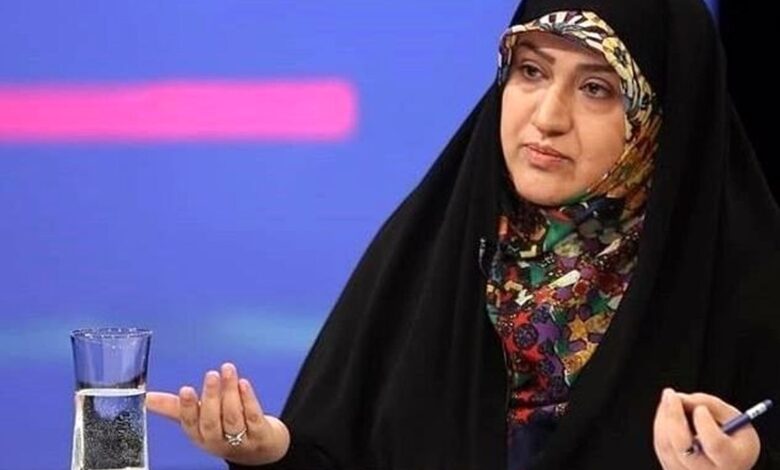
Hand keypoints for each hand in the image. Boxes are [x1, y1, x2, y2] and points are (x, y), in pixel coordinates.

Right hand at [146, 363, 289, 465]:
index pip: (190, 424)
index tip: (185, 389)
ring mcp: (240, 440)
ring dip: (229, 392)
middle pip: (211, 422)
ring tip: (228, 370)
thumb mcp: (199, 421)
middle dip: (210, 398)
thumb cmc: (224, 430)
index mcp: (199, 436)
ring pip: (232, 417)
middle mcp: (218, 441)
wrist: (261, 448)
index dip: (187, 407)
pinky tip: (243, 383)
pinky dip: (248, 399)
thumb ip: (175, 408)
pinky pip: (253, 417)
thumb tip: (146, 398)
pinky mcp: (260, 435)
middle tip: (210, 374)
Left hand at [653, 388, 759, 469]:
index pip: (715, 445)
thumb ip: (711, 404)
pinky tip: (669, 413)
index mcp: (733, 460)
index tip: (701, 409)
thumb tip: (680, 398)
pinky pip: (661, 446)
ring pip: (666, 445)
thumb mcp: (734, 418)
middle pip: (683, 447)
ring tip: (671, 399)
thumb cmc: (732, 436)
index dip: (705, 425)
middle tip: (671, 393)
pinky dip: (661, 425)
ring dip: (664, 417)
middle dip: (674, 416)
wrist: (728, 462)